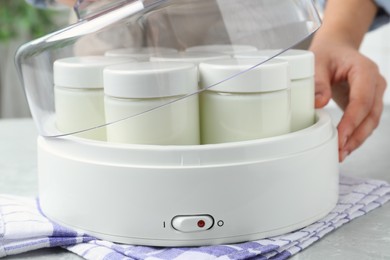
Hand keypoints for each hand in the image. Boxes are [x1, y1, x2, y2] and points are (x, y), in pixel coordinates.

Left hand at [310, 40, 386, 161]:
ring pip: (372, 121)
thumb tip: (319, 104)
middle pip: (371, 114)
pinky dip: (357, 134)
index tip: (340, 137)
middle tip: (339, 152)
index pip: (362, 100)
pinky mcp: (369, 101)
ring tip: (341, 154)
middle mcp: (375, 82)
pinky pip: (366, 120)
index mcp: (364, 70)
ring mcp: (375, 92)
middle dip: (356, 136)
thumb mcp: (317, 62)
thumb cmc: (328, 53)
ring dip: (357, 139)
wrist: (336, 47)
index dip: (352, 121)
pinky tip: (345, 145)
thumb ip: (318, 82)